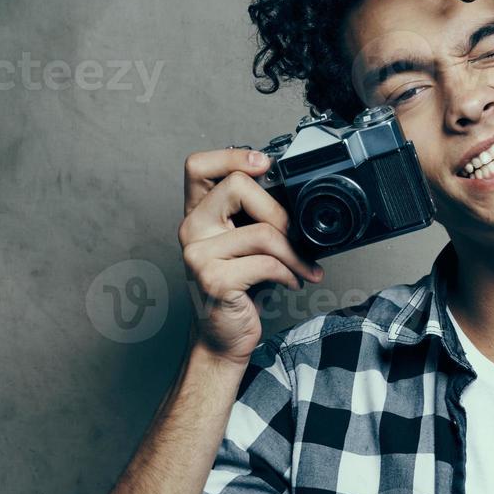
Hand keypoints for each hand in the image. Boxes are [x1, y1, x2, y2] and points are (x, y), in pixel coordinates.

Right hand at [178, 147, 323, 363]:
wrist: (224, 337)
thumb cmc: (239, 288)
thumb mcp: (245, 244)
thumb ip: (254, 215)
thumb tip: (294, 193)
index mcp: (197, 213)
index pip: (198, 165)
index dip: (232, 156)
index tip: (264, 165)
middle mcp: (191, 228)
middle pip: (238, 186)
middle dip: (279, 212)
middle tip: (293, 235)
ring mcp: (198, 254)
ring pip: (263, 231)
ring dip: (295, 253)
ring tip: (303, 267)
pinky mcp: (213, 279)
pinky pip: (267, 263)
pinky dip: (290, 273)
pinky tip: (291, 281)